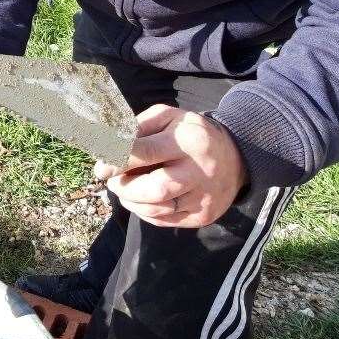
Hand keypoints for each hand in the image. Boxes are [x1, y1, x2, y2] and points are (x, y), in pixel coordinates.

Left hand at [94, 104, 248, 228]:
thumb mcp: (168, 117)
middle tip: (110, 181)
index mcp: (190, 141)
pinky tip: (140, 200)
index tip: (101, 166)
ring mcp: (203, 198)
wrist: (237, 157)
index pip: (146, 153)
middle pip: (153, 189)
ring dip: (130, 201)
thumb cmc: (191, 133)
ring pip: (157, 209)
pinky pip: (165, 221)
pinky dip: (144, 212)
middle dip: (124, 187)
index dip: (117, 161)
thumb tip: (108, 144)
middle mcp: (199, 172)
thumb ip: (138, 127)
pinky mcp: (203, 216)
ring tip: (123, 189)